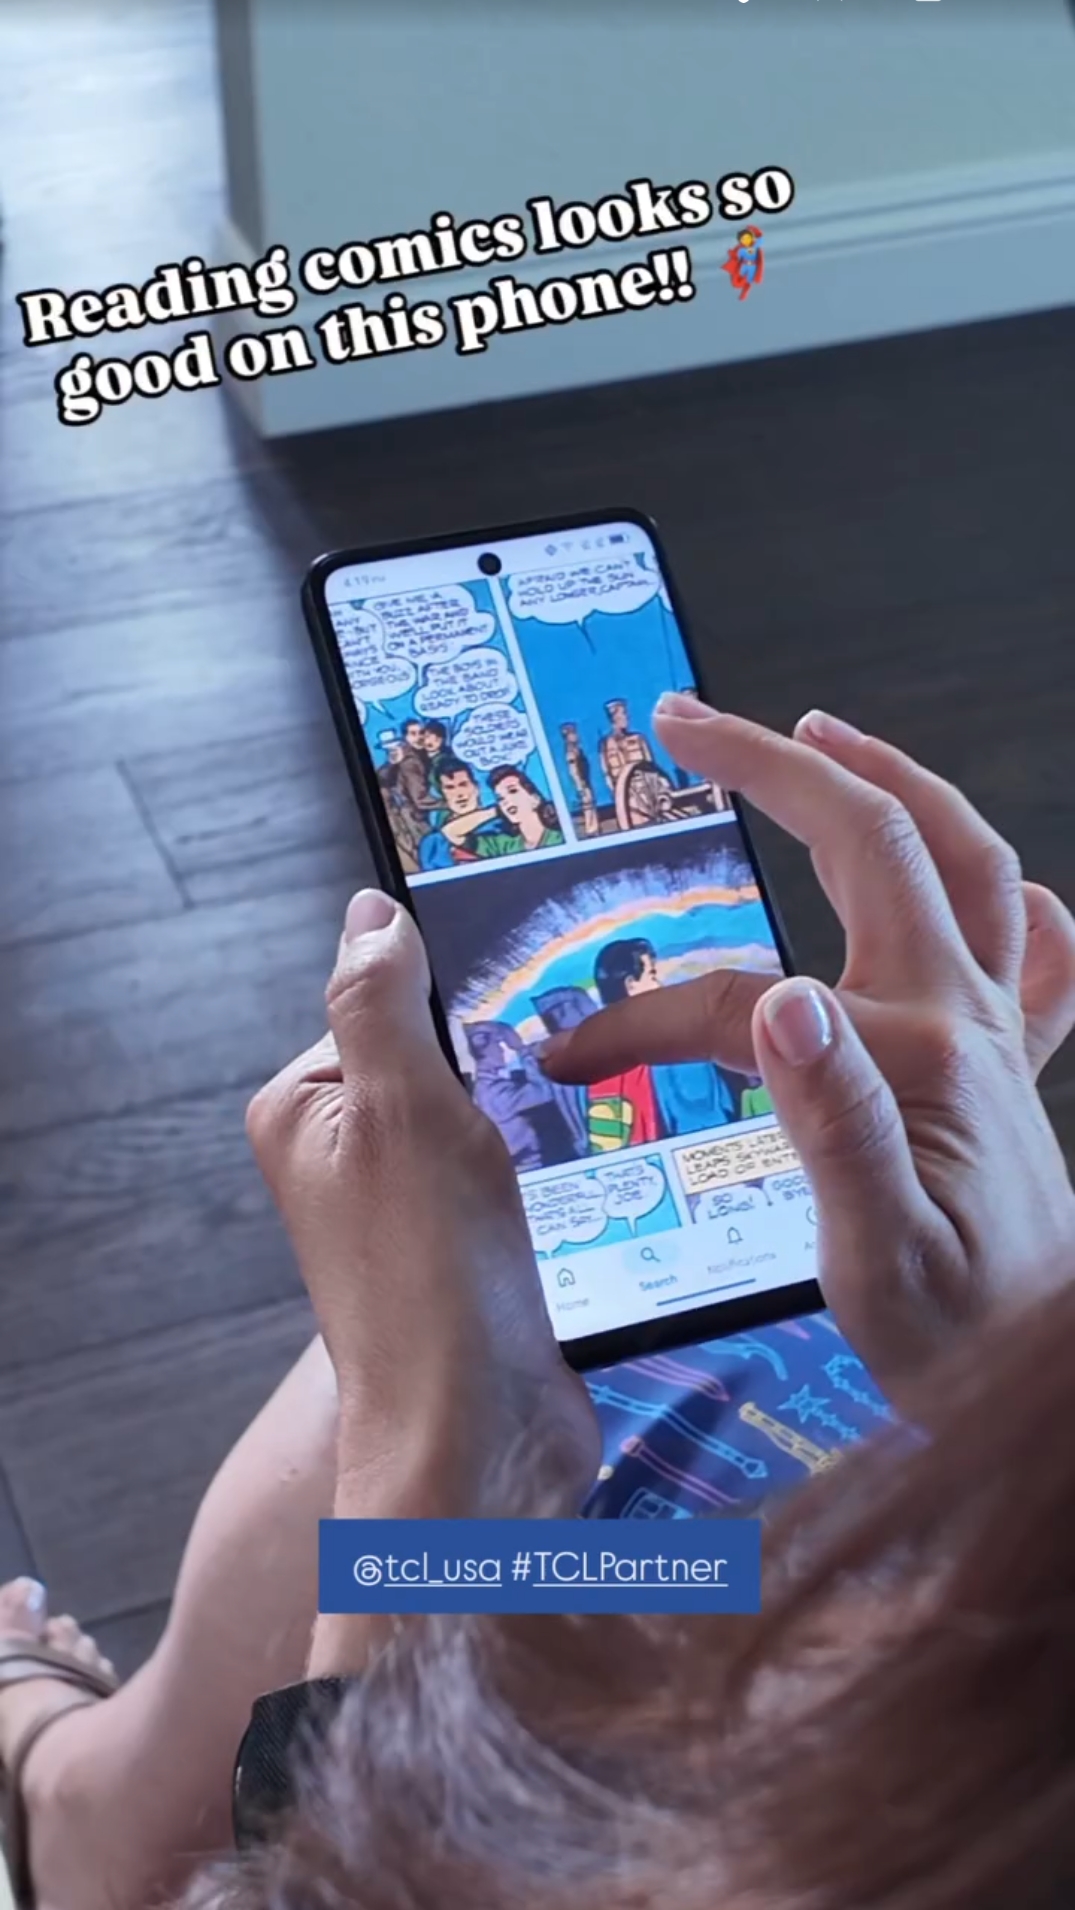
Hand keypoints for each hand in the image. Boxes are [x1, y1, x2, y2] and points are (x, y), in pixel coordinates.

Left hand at [247, 889, 598, 1517]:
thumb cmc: (428, 1284)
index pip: (385, 1001)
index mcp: (305, 1112)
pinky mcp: (473, 1252)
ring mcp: (412, 1210)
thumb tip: (370, 911)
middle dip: (508, 1063)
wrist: (482, 1443)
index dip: (456, 997)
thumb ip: (380, 1001)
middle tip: (553, 1086)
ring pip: (497, 1114)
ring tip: (579, 1138)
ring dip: (544, 1120)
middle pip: (447, 1056)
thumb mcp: (398, 1107)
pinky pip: (526, 1173)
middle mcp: (348, 1158)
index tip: (521, 1006)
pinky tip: (590, 1185)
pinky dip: (561, 1170)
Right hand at [543, 698, 1074, 1409]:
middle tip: (688, 724)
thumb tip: (777, 1004)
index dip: (641, 1016)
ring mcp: (993, 1029)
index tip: (568, 1052)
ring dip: (888, 778)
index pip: (739, 999)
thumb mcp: (877, 1255)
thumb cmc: (960, 1332)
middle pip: (871, 841)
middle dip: (772, 764)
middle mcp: (961, 1017)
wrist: (1050, 1376)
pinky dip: (1000, 893)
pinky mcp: (1006, 1063)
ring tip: (818, 732)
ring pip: (962, 856)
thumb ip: (832, 1123)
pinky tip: (977, 882)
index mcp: (911, 1056)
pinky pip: (1029, 947)